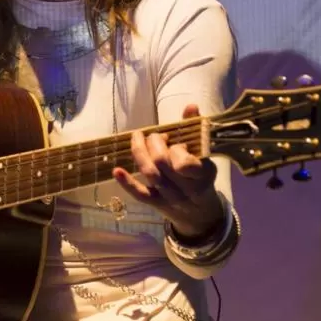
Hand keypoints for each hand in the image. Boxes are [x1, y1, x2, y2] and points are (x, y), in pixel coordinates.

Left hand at [112, 104, 226, 238]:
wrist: (200, 214)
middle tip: (156, 137)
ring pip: (150, 174)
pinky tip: (116, 170)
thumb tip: (191, 106)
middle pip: (162, 163)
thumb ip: (195, 130)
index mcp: (201, 174)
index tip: (175, 140)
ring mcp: (169, 197)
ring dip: (140, 153)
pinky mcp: (156, 204)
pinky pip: (140, 194)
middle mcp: (185, 188)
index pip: (185, 163)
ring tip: (138, 138)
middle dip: (155, 143)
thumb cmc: (201, 177)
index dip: (177, 149)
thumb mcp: (205, 156)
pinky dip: (127, 182)